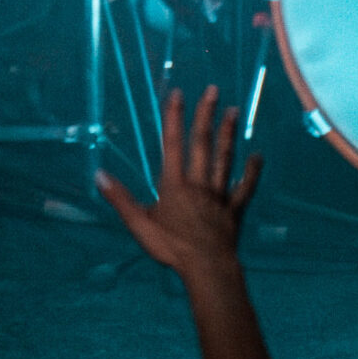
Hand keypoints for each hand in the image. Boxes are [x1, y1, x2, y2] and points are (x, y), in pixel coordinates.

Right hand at [97, 87, 262, 283]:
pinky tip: (259, 156)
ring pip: (224, 159)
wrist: (207, 267)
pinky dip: (252, 172)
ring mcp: (219, 195)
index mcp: (174, 184)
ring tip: (234, 111)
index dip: (174, 118)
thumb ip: (120, 198)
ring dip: (228, 134)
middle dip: (206, 116)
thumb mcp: (139, 224)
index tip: (178, 93)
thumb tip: (99, 175)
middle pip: (202, 144)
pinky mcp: (234, 209)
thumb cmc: (171, 246)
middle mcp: (198, 183)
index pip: (172, 144)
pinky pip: (245, 188)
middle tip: (213, 90)